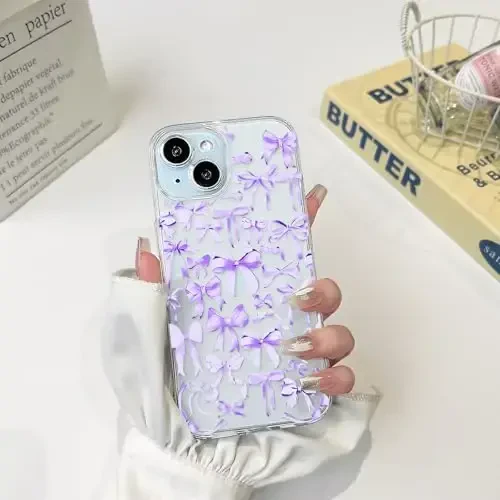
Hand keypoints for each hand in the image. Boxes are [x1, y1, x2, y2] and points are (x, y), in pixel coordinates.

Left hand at [135, 184, 354, 396]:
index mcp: (250, 302)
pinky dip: (336, 377)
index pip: (280, 257)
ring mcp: (300, 357)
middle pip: (321, 293)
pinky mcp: (310, 391)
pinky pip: (342, 379)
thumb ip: (151, 292)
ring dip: (328, 335)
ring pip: (339, 332)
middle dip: (323, 288)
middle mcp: (281, 324)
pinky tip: (311, 382)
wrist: (183, 442)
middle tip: (299, 295)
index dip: (300, 223)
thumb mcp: (150, 332)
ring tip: (296, 346)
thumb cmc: (168, 385)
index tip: (311, 194)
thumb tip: (147, 247)